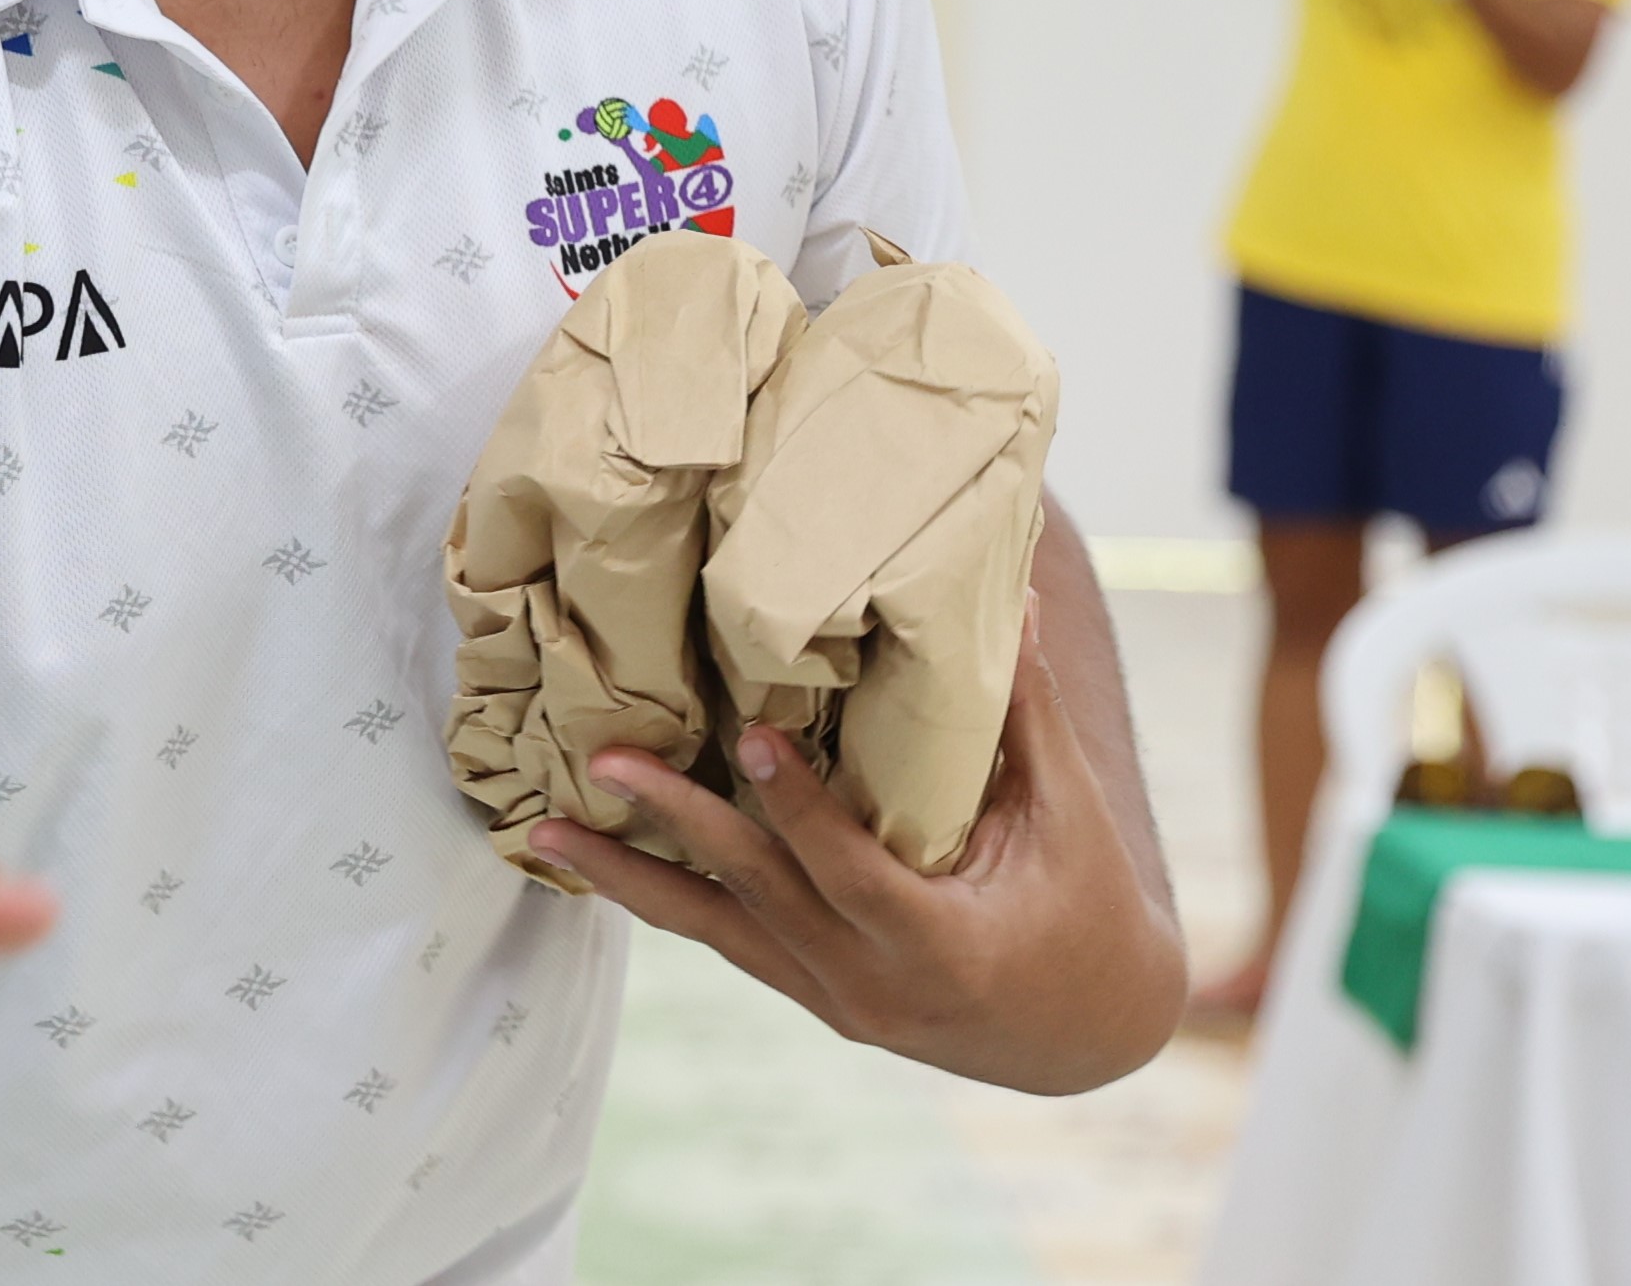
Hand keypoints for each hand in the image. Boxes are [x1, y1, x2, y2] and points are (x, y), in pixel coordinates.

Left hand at [527, 597, 1185, 1094]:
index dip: (801, 807)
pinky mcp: (809, 993)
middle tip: (604, 761)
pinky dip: (659, 897)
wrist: (1086, 1035)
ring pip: (714, 932)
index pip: (851, 871)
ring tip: (543, 832)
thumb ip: (1026, 714)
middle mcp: (870, 985)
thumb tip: (1017, 595)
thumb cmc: (1087, 910)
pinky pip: (722, 941)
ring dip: (627, 877)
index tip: (749, 737)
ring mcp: (831, 999)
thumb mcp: (1070, 818)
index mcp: (941, 946)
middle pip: (757, 896)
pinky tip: (592, 862)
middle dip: (675, 826)